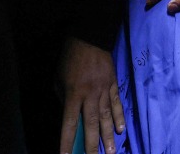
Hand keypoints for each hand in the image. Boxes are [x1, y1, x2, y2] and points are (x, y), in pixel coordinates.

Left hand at [59, 39, 124, 153]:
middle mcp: (89, 95)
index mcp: (73, 94)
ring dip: (108, 136)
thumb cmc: (69, 58)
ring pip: (106, 117)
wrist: (89, 37)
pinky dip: (119, 118)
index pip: (70, 123)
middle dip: (92, 145)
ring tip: (111, 152)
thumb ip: (63, 98)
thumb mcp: (58, 78)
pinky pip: (116, 104)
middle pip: (91, 124)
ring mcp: (103, 90)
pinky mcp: (113, 84)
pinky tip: (120, 130)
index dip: (67, 141)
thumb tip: (70, 114)